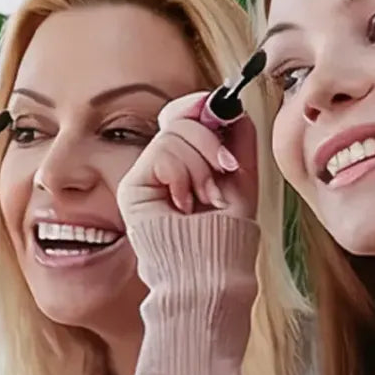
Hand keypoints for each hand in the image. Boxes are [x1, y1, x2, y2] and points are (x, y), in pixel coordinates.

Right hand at [116, 90, 258, 224]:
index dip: (203, 108)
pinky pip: (162, 153)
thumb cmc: (225, 233)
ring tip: (205, 197)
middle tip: (223, 171)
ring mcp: (145, 175)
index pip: (184, 115)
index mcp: (185, 160)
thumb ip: (238, 138)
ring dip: (200, 168)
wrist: (210, 269)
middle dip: (211, 144)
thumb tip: (230, 105)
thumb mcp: (241, 176)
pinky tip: (184, 202)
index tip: (228, 114)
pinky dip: (182, 176)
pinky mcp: (132, 186)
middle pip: (180, 119)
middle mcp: (162, 165)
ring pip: (173, 135)